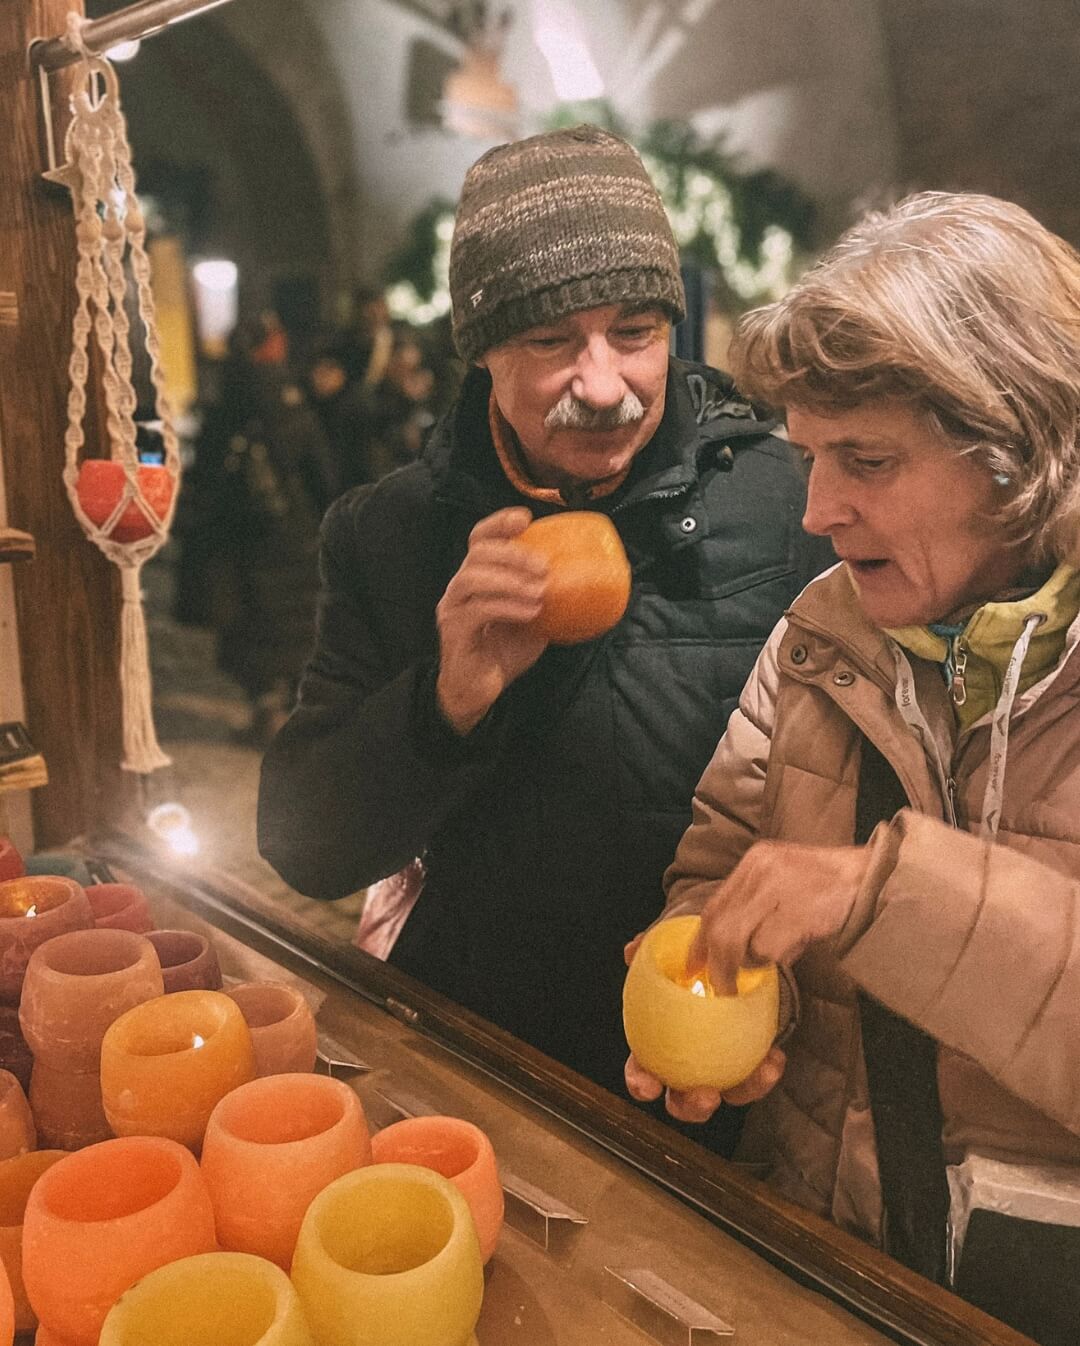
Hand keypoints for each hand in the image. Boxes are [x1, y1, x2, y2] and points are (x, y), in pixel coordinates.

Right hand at [436, 507, 549, 733]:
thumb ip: (545, 597)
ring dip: (510, 579)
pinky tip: (530, 611)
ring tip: (540, 590)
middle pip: (478, 552)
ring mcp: (453, 607)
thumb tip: (584, 582)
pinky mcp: (454, 630)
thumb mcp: (532, 619)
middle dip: (513, 553)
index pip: (480, 538)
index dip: (499, 523)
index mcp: (477, 577)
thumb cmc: (503, 651)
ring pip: (473, 577)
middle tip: (544, 565)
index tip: (526, 518)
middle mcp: (460, 587)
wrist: (479, 690)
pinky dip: (507, 606)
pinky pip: (478, 610)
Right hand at [622, 930, 785, 1121]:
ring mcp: (721, 1059)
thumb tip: (633, 951)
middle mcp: (687, 1058)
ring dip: (743, 1091)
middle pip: (682, 1098)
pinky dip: (766, 1070)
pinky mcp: (750, 1053)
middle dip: (691, 1106)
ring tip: (759, 1074)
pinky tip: (774, 1057)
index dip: (640, 1082)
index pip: (641, 1069)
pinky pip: (758, 1071)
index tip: (648, 1084)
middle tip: (705, 1094)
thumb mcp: (668, 942)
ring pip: (728, 1092)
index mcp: (656, 1041)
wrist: (728, 940)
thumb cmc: (689, 949)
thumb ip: (648, 949)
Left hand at [689, 841, 871, 994]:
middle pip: (719, 928)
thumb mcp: (784, 881)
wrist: (876, 878)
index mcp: (755, 861)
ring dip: (756, 960)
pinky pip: (770, 948)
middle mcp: (760, 870)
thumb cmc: (831, 887)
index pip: (713, 906)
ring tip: (782, 950)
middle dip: (718, 964)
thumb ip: (756, 906)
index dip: (700, 941)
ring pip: (741, 942)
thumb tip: (731, 949)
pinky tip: (799, 945)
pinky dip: (780, 956)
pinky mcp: (797, 910)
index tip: (693, 965)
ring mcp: (778, 889)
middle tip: (723, 987)